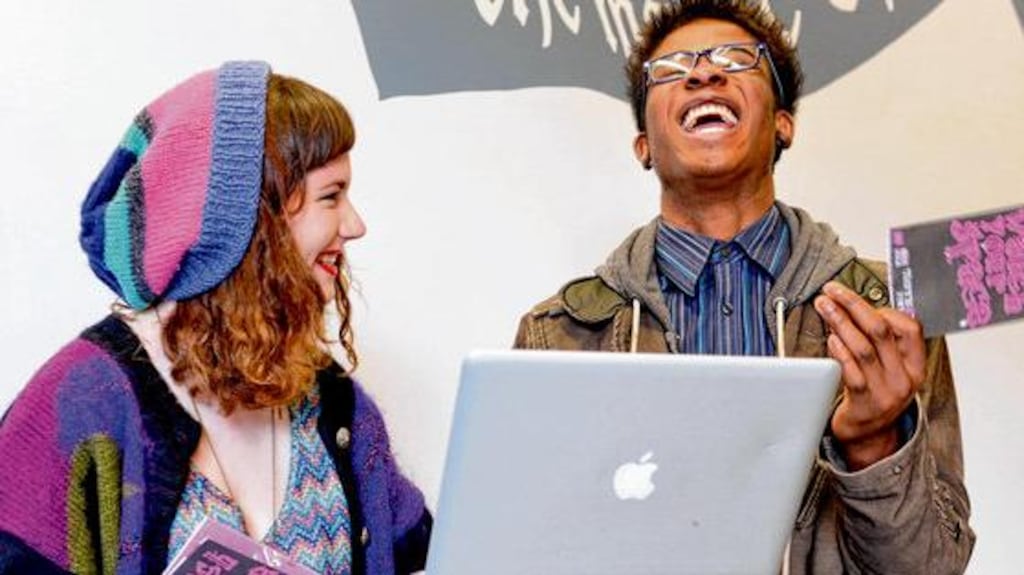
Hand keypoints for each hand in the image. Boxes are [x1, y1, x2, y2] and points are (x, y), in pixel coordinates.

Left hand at [814, 281, 926, 470]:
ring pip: (863, 347)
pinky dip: (840, 350)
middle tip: (832, 291)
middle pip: (880, 331)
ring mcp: (885, 392)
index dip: (884, 309)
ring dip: (840, 321)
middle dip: (854, 305)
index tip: (859, 299)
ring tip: (824, 306)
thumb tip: (854, 307)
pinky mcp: (865, 403)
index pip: (909, 328)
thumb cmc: (875, 396)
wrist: (869, 438)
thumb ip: (880, 343)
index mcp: (915, 366)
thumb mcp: (889, 370)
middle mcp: (904, 378)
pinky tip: (830, 337)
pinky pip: (852, 371)